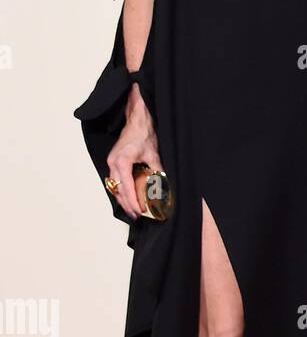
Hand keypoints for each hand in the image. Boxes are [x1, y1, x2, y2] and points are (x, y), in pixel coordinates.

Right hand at [106, 95, 161, 219]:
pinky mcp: (113, 162)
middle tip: (136, 215)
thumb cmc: (143, 134)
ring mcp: (111, 162)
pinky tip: (128, 197)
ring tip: (132, 210)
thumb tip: (164, 184)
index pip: (126, 187)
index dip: (132, 201)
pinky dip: (121, 190)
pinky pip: (115, 180)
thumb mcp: (153, 154)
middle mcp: (113, 163)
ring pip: (114, 186)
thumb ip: (157, 170)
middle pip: (117, 190)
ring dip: (122, 199)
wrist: (137, 121)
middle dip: (126, 204)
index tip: (139, 211)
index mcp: (121, 162)